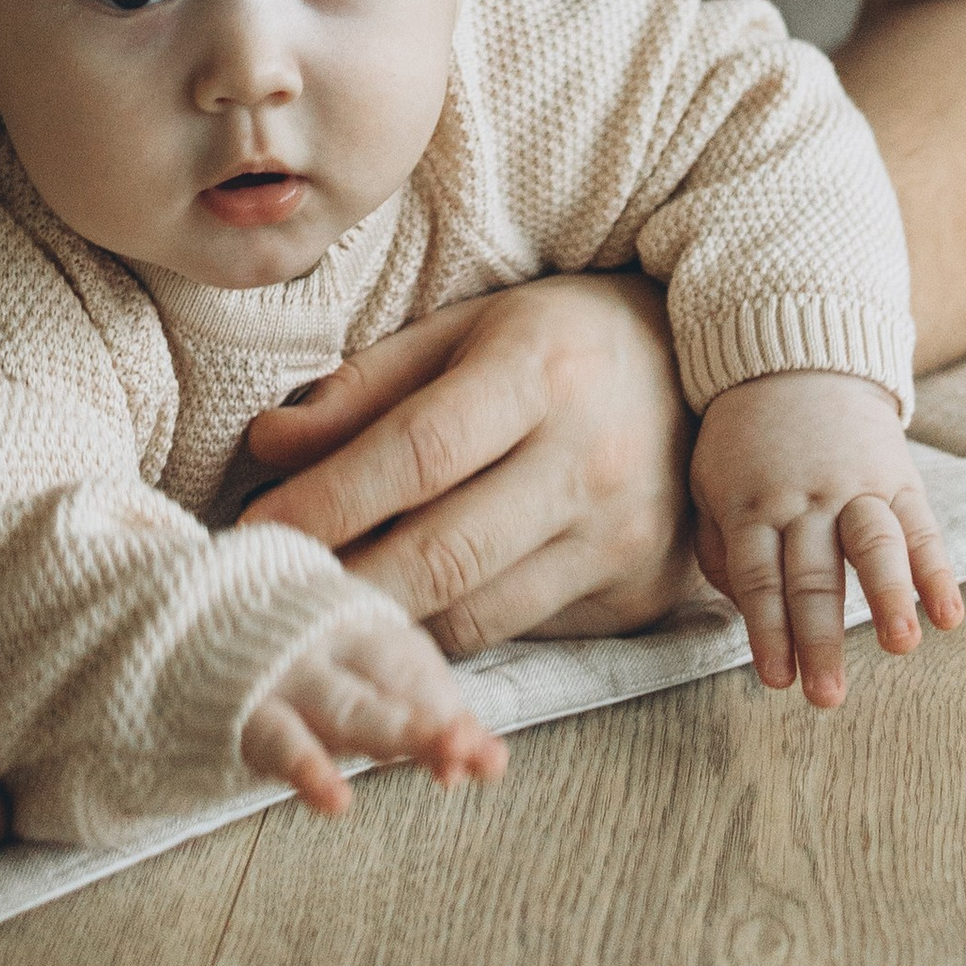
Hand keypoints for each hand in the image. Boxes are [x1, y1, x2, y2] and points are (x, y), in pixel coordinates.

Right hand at [238, 608, 506, 819]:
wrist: (174, 619)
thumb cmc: (281, 657)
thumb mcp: (340, 673)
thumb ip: (404, 710)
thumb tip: (472, 765)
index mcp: (357, 630)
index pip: (416, 666)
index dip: (450, 708)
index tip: (486, 759)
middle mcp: (329, 646)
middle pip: (397, 678)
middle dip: (440, 718)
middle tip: (484, 755)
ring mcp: (288, 675)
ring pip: (350, 705)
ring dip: (401, 731)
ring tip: (448, 759)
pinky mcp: (244, 709)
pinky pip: (281, 739)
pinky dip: (310, 769)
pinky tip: (337, 802)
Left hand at [239, 273, 698, 653]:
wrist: (710, 374)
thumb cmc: (563, 341)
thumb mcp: (469, 329)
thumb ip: (370, 387)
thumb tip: (269, 445)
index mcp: (540, 369)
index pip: (418, 450)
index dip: (329, 498)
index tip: (255, 528)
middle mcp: (589, 458)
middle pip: (442, 553)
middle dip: (340, 584)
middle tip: (268, 595)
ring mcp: (620, 537)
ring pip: (475, 615)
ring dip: (384, 624)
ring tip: (318, 611)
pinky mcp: (636, 594)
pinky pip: (518, 632)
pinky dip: (449, 636)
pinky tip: (401, 623)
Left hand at [689, 372, 962, 708]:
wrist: (796, 356)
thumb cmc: (744, 440)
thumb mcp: (709, 482)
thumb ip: (719, 547)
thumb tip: (745, 611)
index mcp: (752, 504)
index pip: (760, 578)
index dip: (770, 631)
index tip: (779, 680)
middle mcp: (805, 498)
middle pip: (814, 575)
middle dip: (821, 638)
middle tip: (827, 695)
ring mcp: (855, 487)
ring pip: (873, 545)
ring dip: (887, 597)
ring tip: (899, 644)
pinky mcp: (897, 478)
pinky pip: (921, 527)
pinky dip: (937, 572)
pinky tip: (950, 615)